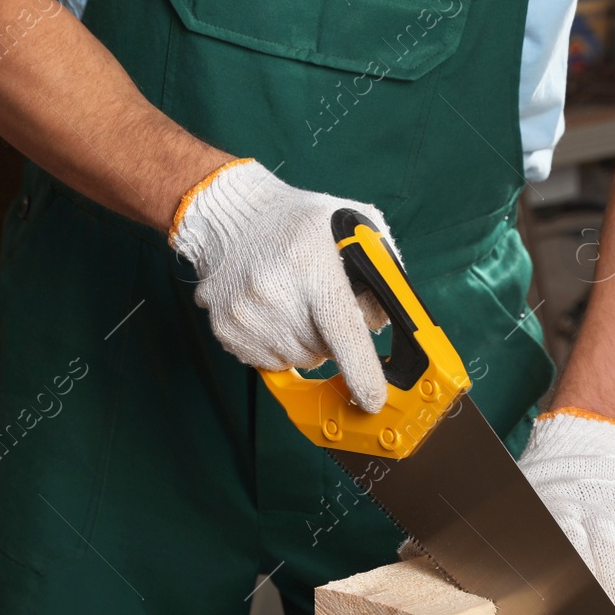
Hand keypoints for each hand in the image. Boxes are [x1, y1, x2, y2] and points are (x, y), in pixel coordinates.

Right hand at [170, 158, 392, 410]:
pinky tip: (276, 313)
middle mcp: (274, 289)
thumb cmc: (300, 222)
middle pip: (323, 350)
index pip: (342, 329)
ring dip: (308, 342)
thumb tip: (388, 322)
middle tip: (324, 305)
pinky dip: (280, 345)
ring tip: (298, 303)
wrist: (232, 216)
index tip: (373, 398)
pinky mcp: (226, 328)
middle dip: (335, 339)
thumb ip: (382, 270)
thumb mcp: (354, 226)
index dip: (361, 370)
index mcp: (311, 262)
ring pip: (298, 360)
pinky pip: (269, 361)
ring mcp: (245, 312)